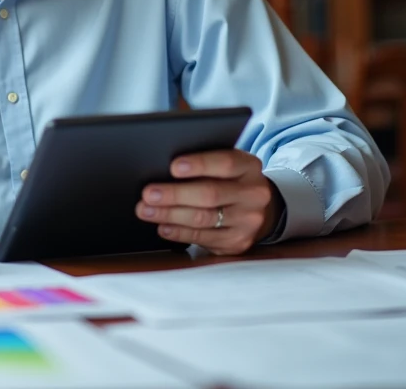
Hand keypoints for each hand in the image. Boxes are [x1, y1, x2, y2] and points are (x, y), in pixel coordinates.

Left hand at [135, 150, 283, 254]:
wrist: (259, 211)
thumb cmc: (230, 182)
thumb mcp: (228, 167)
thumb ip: (206, 164)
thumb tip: (163, 168)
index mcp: (249, 167)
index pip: (226, 162)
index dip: (199, 164)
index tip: (173, 167)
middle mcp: (254, 194)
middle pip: (210, 194)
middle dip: (175, 194)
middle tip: (148, 193)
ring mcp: (248, 221)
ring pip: (204, 218)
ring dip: (170, 214)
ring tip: (146, 210)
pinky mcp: (238, 242)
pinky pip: (204, 238)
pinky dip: (179, 232)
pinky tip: (163, 227)